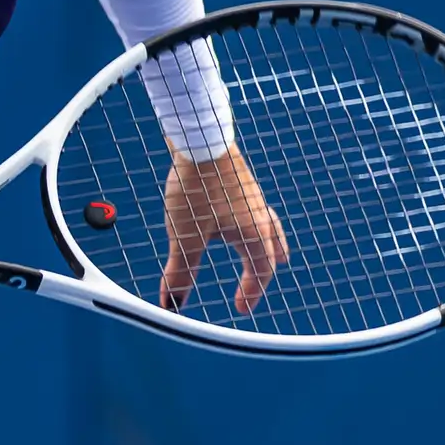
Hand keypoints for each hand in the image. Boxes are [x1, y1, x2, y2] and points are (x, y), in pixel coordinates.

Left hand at [159, 149, 288, 316]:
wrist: (202, 137)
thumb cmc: (197, 187)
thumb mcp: (184, 236)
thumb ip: (181, 271)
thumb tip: (172, 305)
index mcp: (254, 234)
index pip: (261, 271)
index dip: (252, 292)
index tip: (241, 308)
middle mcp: (260, 216)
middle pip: (272, 250)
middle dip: (264, 271)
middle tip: (255, 285)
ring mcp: (253, 198)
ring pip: (268, 229)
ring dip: (265, 246)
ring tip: (262, 253)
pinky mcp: (240, 184)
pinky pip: (255, 212)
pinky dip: (253, 226)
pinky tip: (236, 219)